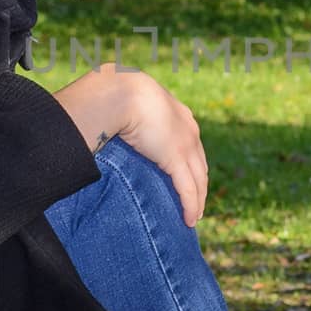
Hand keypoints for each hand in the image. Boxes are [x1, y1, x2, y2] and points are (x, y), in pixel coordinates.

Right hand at [52, 65, 208, 225]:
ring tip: (194, 217)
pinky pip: (188, 189)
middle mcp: (188, 129)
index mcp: (178, 113)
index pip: (191, 144)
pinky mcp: (176, 159)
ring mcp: (185, 144)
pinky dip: (191, 205)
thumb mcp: (129, 104)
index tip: (190, 178)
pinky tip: (190, 219)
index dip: (192, 163)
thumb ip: (128, 115)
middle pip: (199, 164)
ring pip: (198, 179)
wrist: (119, 91)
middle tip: (197, 203)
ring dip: (198, 200)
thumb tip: (111, 122)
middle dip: (199, 184)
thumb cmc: (115, 93)